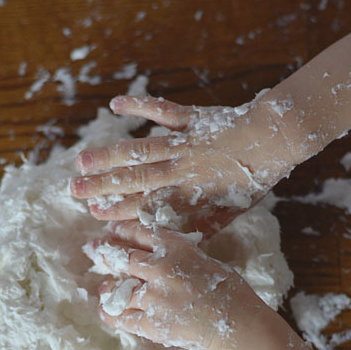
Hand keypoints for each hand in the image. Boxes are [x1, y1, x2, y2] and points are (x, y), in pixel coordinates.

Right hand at [70, 93, 298, 235]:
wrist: (275, 142)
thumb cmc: (250, 181)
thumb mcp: (228, 212)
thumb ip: (200, 228)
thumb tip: (175, 246)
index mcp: (188, 194)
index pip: (146, 205)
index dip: (120, 210)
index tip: (95, 214)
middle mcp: (181, 168)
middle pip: (135, 178)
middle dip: (103, 186)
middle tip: (74, 190)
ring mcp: (184, 142)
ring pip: (140, 149)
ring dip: (109, 155)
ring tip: (82, 160)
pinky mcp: (191, 118)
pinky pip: (163, 111)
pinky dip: (140, 105)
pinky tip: (116, 104)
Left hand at [84, 220, 262, 349]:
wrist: (237, 324)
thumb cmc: (229, 291)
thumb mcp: (203, 259)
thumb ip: (178, 255)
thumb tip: (155, 253)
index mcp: (176, 247)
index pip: (140, 232)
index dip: (122, 230)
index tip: (111, 230)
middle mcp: (160, 268)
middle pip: (122, 256)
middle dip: (105, 252)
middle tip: (93, 250)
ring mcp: (154, 296)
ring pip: (118, 288)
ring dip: (109, 287)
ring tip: (103, 286)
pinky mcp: (151, 322)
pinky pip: (123, 317)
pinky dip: (112, 314)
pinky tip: (105, 311)